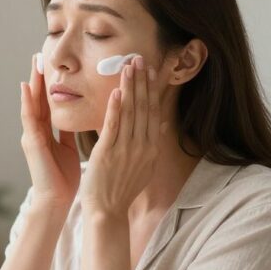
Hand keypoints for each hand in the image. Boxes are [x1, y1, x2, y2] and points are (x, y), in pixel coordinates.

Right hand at [20, 53, 80, 208]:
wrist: (55, 201)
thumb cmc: (63, 179)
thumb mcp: (68, 149)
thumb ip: (69, 132)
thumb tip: (78, 116)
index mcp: (46, 133)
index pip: (47, 104)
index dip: (49, 85)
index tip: (51, 66)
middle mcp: (35, 132)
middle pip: (37, 99)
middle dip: (38, 78)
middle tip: (38, 55)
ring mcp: (30, 136)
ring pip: (31, 104)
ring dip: (31, 83)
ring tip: (32, 64)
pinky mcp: (31, 143)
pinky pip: (28, 118)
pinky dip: (27, 102)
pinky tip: (26, 87)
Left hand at [80, 56, 168, 215]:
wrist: (108, 211)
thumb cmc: (122, 188)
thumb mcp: (145, 166)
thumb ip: (152, 144)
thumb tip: (163, 125)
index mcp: (151, 148)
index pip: (154, 112)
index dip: (153, 90)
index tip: (152, 70)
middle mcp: (142, 147)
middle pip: (144, 108)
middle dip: (142, 81)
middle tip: (140, 58)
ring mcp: (125, 150)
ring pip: (129, 113)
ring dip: (129, 88)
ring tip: (128, 66)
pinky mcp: (107, 154)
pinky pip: (113, 127)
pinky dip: (115, 109)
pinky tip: (115, 92)